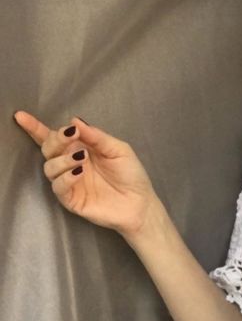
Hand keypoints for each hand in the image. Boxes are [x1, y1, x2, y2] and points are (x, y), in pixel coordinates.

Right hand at [13, 110, 162, 239]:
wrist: (141, 204)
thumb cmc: (131, 175)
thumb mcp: (118, 149)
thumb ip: (97, 136)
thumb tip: (75, 121)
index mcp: (79, 148)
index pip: (52, 137)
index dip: (35, 127)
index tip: (21, 116)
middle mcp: (70, 164)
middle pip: (47, 148)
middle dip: (55, 140)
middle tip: (72, 136)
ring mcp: (70, 182)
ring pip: (50, 167)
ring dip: (62, 159)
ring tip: (82, 158)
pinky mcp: (71, 200)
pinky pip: (58, 187)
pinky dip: (66, 177)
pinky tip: (79, 172)